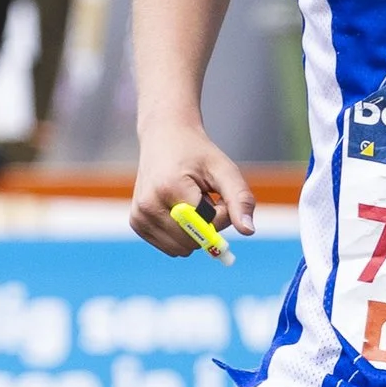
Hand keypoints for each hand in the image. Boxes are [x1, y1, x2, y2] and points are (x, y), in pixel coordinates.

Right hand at [130, 122, 255, 252]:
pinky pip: (170, 247)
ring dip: (194, 231)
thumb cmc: (197, 154)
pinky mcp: (136, 224)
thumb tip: (248, 231)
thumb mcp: (224, 170)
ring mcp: (139, 216)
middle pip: (193, 241)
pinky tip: (177, 208)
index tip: (215, 192)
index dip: (219, 213)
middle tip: (203, 196)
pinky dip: (181, 234)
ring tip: (189, 201)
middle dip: (207, 225)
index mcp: (169, 189)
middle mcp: (148, 205)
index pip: (206, 225)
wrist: (164, 137)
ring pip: (182, 249)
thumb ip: (240, 199)